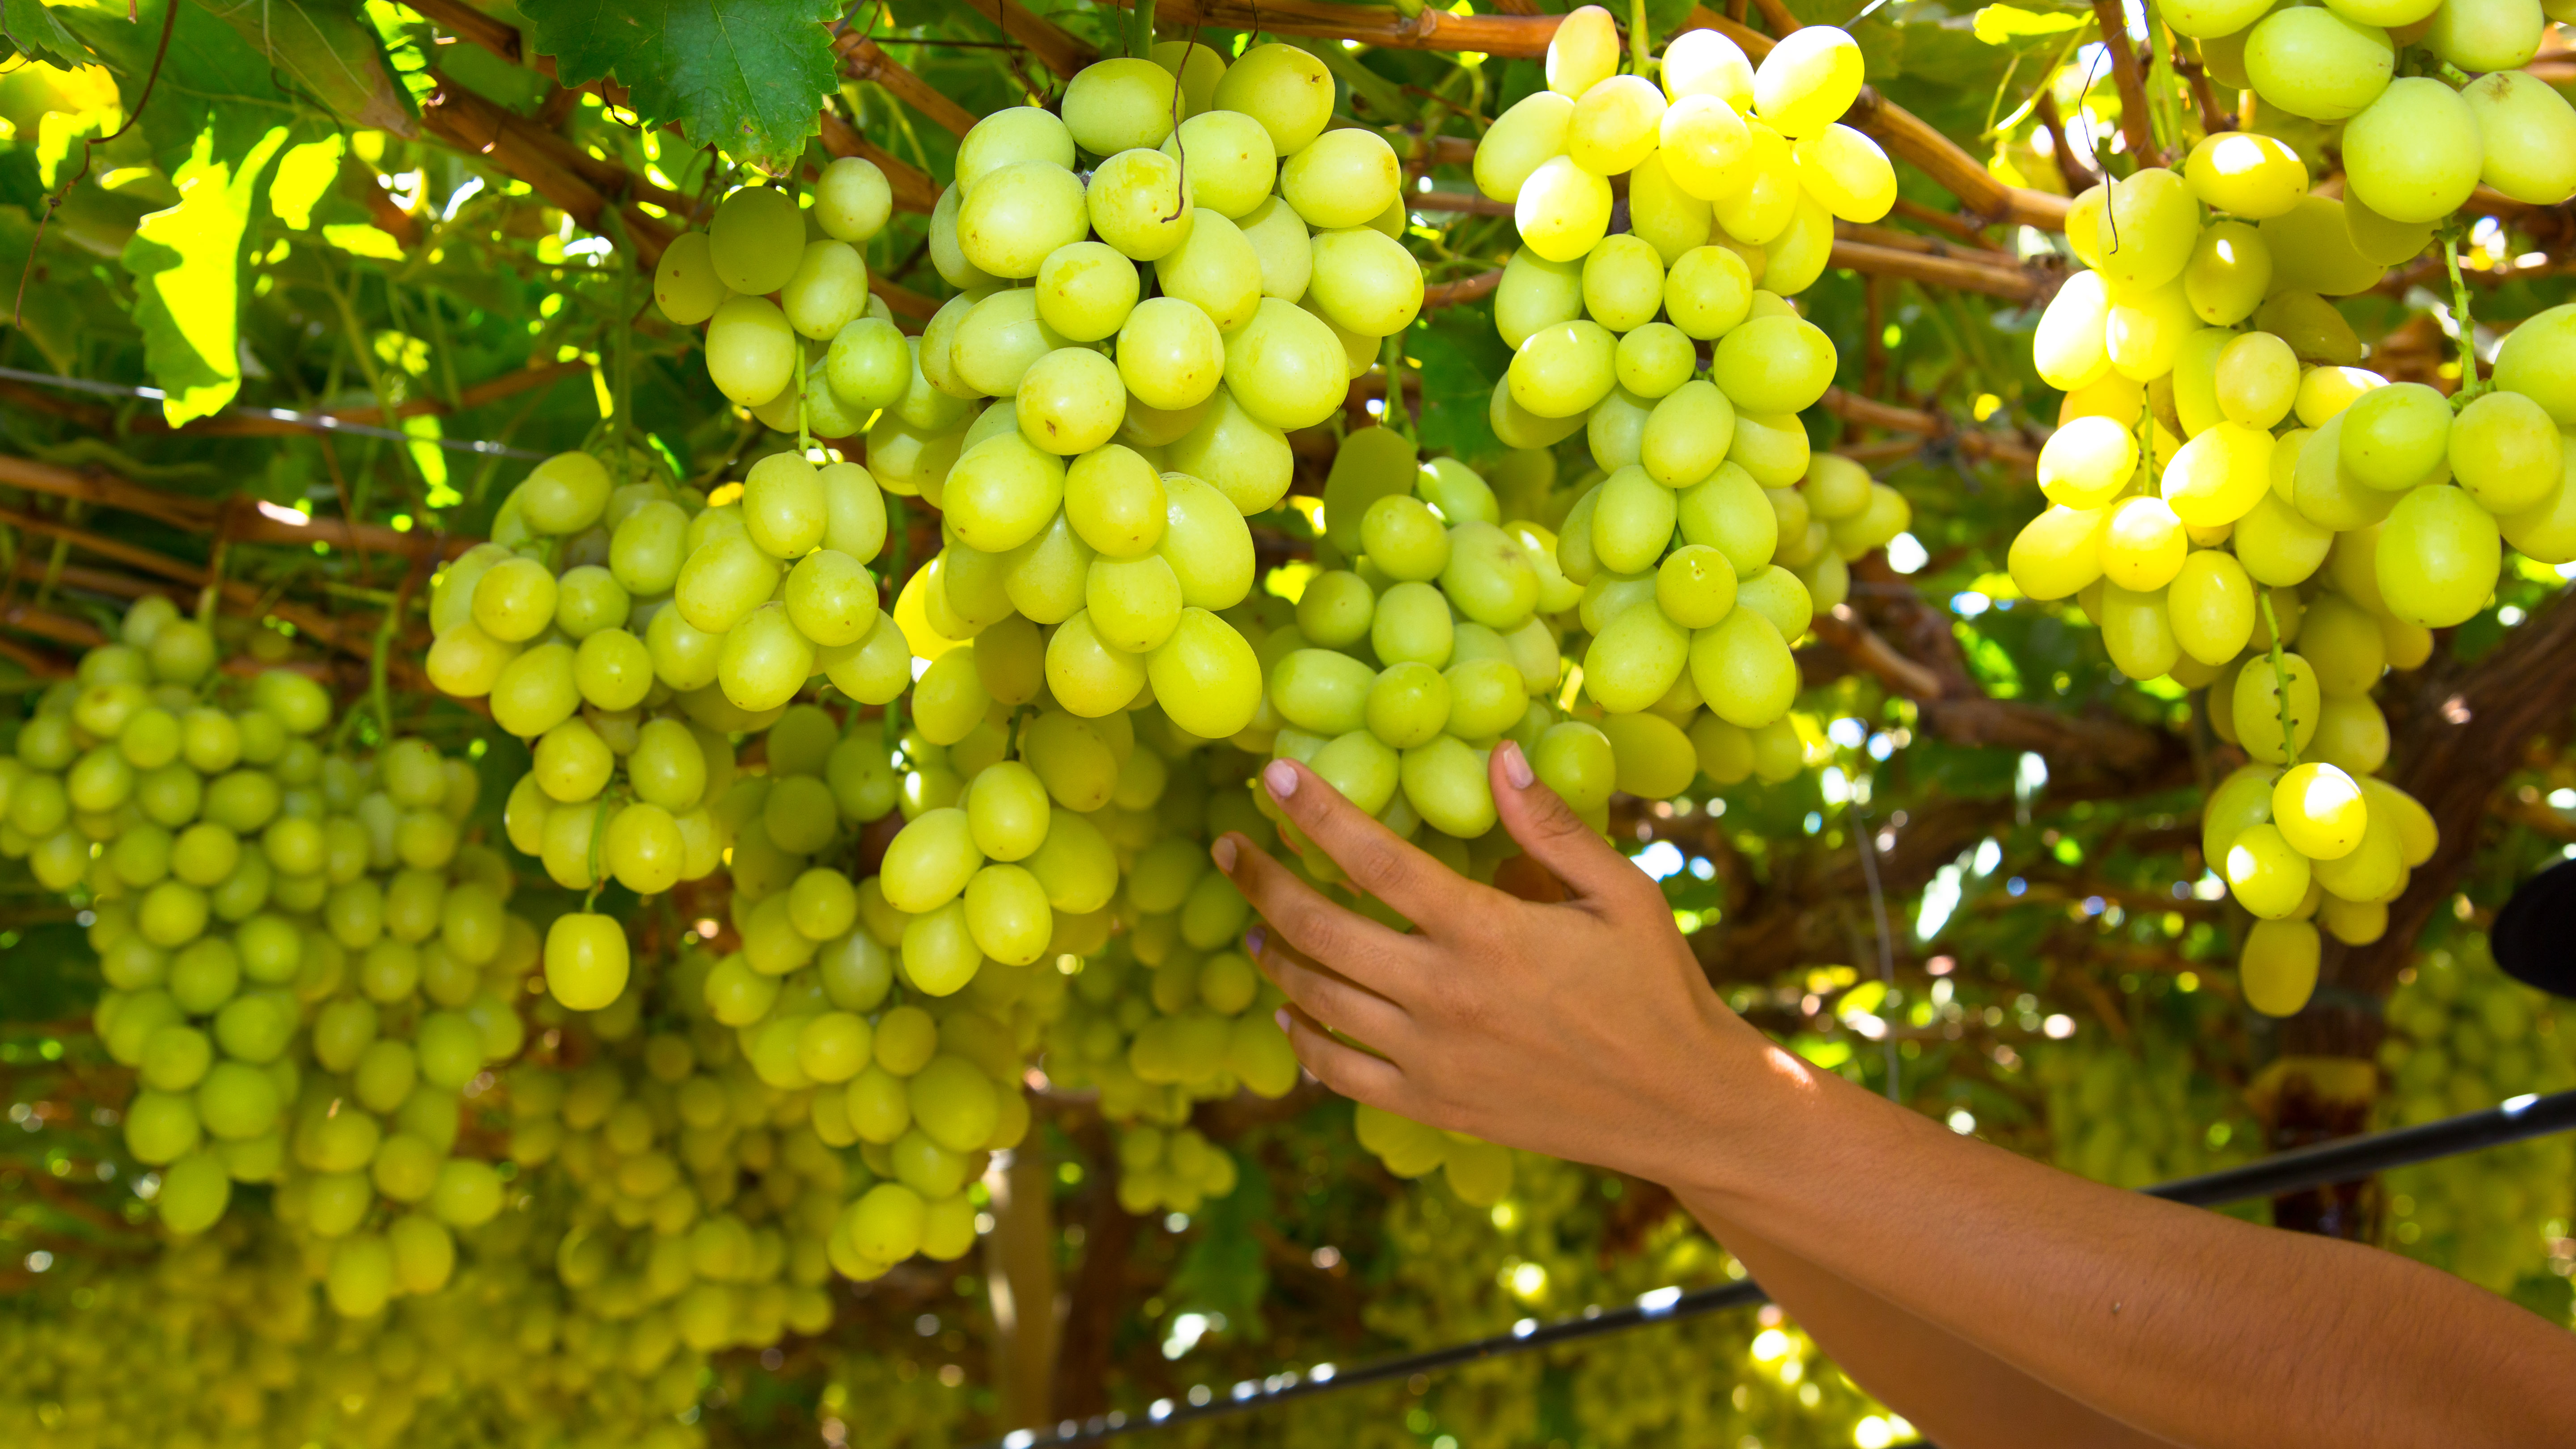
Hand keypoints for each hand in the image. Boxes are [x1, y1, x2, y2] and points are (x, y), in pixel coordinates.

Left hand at [1211, 740, 1770, 1180]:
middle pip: (1320, 929)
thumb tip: (1496, 752)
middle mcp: (1444, 995)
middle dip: (1262, 881)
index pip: (1374, 859)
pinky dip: (1302, 1040)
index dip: (1315, 813)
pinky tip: (1289, 1013)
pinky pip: (1338, 1073)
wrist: (1682, 1105)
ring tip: (1256, 928)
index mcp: (1486, 931)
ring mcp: (1431, 1057)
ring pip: (1317, 1000)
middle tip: (1229, 849)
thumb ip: (1549, 825)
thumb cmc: (1657, 987)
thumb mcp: (1621, 892)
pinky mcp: (1433, 1106)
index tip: (1272, 778)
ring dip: (1276, 957)